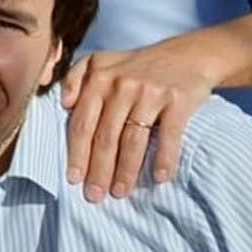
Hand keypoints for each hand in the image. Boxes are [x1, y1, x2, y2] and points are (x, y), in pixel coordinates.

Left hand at [61, 45, 212, 199]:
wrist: (188, 55)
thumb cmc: (137, 66)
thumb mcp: (101, 62)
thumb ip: (76, 78)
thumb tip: (63, 105)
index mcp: (98, 78)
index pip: (82, 123)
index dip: (77, 153)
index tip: (73, 179)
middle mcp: (121, 84)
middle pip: (105, 136)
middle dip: (98, 170)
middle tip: (94, 196)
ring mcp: (150, 92)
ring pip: (133, 140)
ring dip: (126, 171)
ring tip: (120, 193)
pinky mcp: (178, 100)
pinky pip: (169, 135)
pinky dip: (164, 159)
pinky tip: (158, 178)